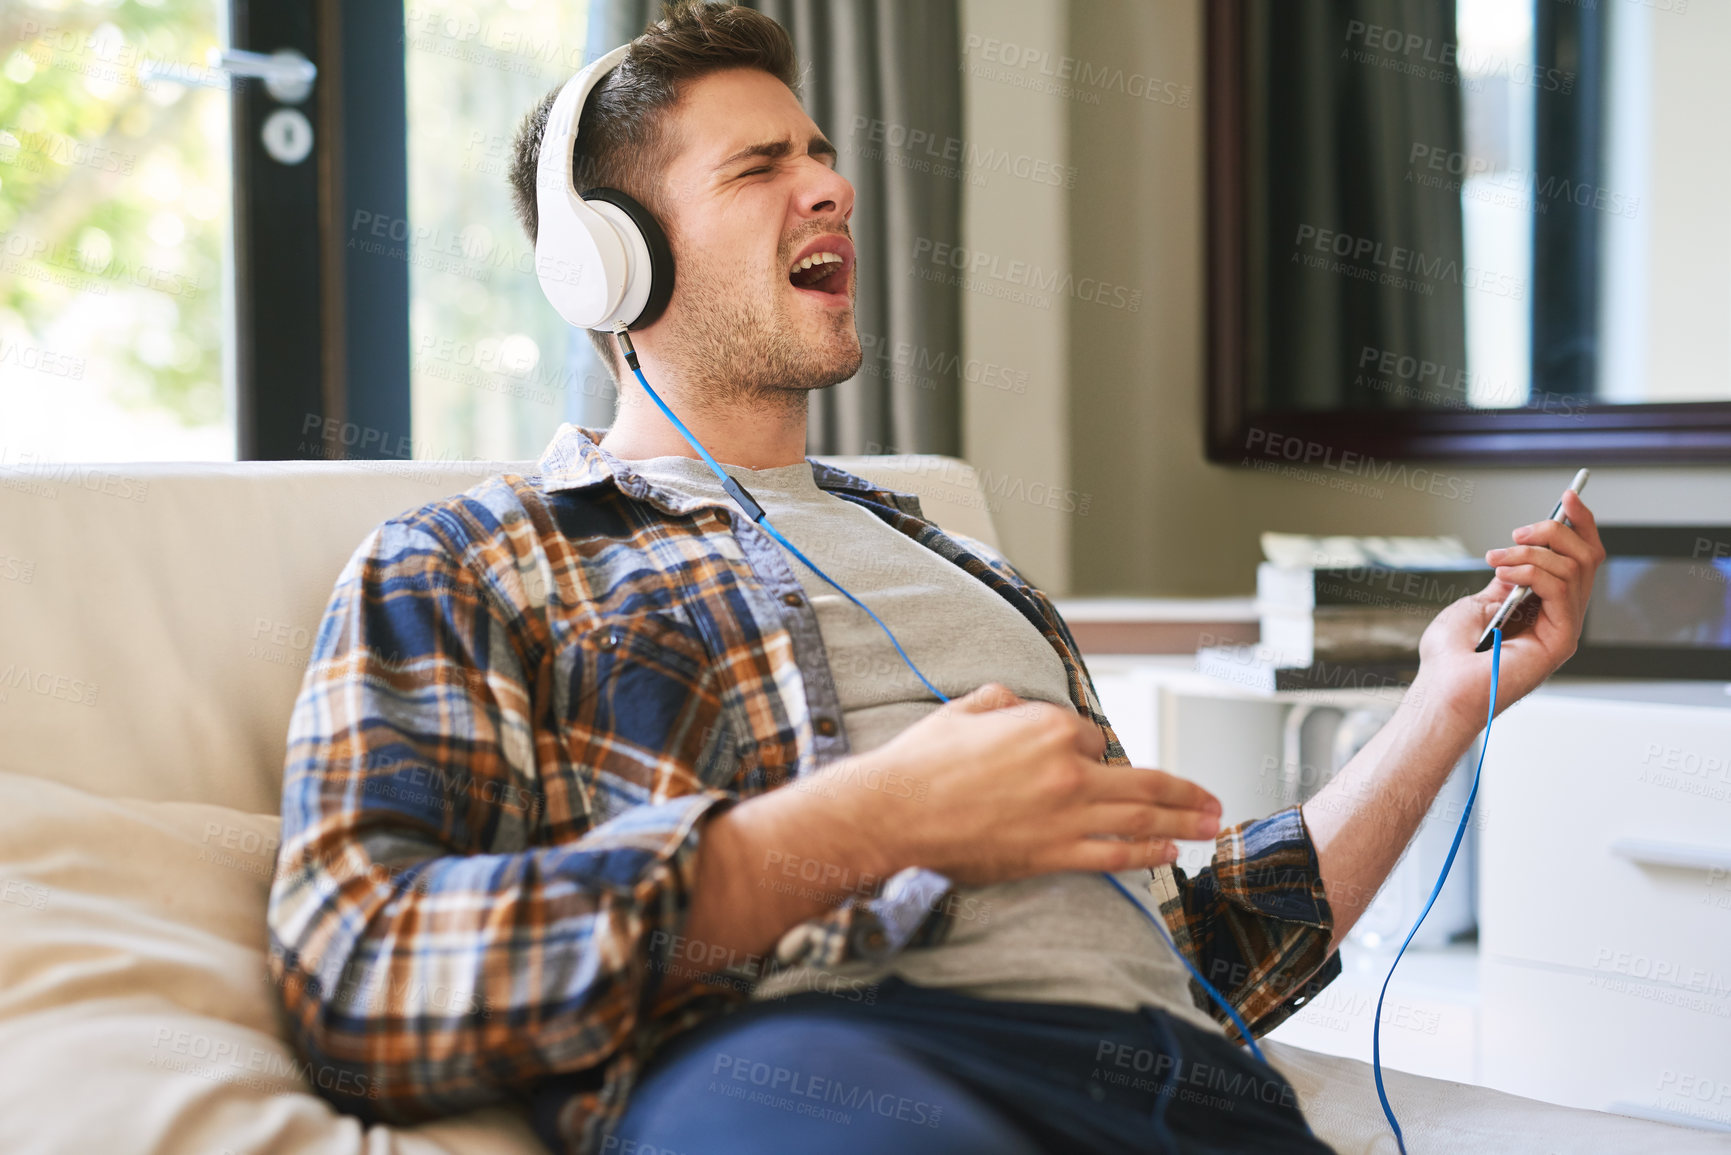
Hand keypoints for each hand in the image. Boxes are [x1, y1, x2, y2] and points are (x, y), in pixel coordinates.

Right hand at [812, 682, 1223, 886]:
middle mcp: (1066, 768)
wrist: (892, 813)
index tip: (1090, 765)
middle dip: (1183, 791)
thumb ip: (1001, 702)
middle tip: (1211, 799)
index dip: (1092, 752)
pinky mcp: (1051, 853)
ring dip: (1181, 821)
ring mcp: (1063, 814)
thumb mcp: (964, 710)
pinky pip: (1112, 853)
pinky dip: (1146, 853)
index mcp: (1047, 726)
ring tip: (1208, 825)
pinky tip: (1168, 853)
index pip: (1094, 738)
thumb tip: (1017, 705)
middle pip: (1141, 779)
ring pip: (1139, 817)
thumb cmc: (920, 764)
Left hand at [1411, 489, 1605, 733]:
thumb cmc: (1449, 656)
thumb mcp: (1477, 602)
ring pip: (1574, 568)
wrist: (1441, 687)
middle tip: (1517, 533)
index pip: (1578, 560)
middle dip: (1555, 532)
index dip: (1578, 526)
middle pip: (1587, 558)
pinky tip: (1504, 575)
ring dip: (1532, 552)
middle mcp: (1559, 617)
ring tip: (1497, 558)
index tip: (1567, 498)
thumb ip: (1506, 580)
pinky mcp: (1561, 641)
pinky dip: (1533, 571)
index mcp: (1543, 608)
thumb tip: (1522, 559)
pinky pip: (1562, 589)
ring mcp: (1563, 629)